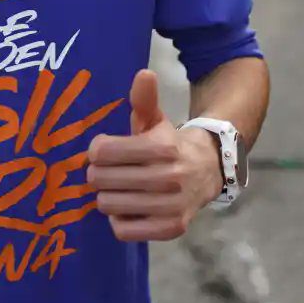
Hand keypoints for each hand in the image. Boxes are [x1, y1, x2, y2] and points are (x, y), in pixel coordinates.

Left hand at [86, 69, 221, 242]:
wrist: (207, 171)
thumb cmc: (169, 145)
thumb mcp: (156, 119)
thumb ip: (145, 98)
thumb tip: (144, 73)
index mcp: (162, 147)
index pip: (103, 151)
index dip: (96, 150)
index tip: (101, 150)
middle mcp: (168, 178)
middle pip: (101, 179)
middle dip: (97, 174)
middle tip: (105, 171)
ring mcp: (171, 206)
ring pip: (108, 204)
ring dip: (107, 196)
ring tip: (116, 188)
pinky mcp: (170, 229)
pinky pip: (123, 230)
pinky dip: (119, 219)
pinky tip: (127, 207)